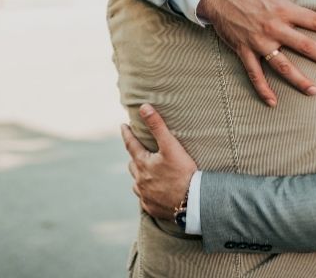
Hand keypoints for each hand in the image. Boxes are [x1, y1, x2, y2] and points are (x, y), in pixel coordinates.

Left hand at [122, 104, 196, 220]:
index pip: (130, 144)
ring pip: (137, 183)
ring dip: (139, 176)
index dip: (127, 133)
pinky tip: (154, 192)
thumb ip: (157, 126)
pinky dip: (147, 193)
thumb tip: (144, 107)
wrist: (192, 202)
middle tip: (138, 150)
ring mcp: (145, 196)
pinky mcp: (152, 208)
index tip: (123, 126)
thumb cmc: (183, 172)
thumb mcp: (171, 146)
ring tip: (146, 172)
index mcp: (143, 164)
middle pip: (133, 165)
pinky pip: (145, 199)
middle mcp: (140, 181)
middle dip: (134, 156)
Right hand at [197, 0, 315, 106]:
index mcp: (284, 9)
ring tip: (314, 90)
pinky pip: (254, 73)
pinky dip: (263, 89)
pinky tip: (273, 102)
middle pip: (304, 45)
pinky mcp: (244, 50)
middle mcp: (274, 27)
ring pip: (282, 65)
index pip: (313, 21)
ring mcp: (259, 41)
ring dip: (298, 79)